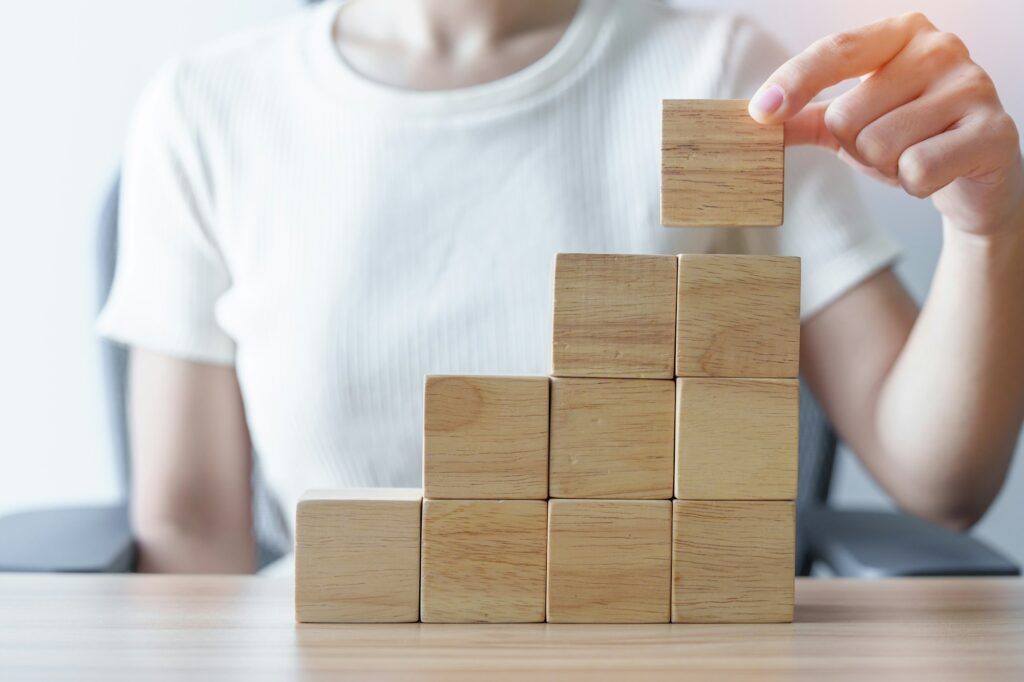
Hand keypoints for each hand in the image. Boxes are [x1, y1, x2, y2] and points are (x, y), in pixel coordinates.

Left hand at [749, 12, 1023, 236]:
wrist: (973, 176)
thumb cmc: (908, 137)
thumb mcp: (849, 123)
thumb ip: (803, 118)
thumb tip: (753, 119)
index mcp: (902, 33)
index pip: (835, 51)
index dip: (794, 82)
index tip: (761, 113)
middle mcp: (940, 48)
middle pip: (848, 115)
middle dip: (857, 147)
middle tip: (889, 146)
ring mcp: (973, 86)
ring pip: (880, 146)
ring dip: (887, 168)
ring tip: (914, 156)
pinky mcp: (993, 132)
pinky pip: (917, 169)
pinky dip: (916, 184)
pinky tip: (937, 173)